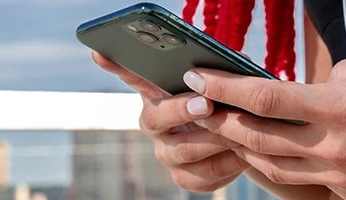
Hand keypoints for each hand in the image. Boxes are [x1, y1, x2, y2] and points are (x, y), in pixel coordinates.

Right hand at [91, 51, 249, 191]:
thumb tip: (238, 61)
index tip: (100, 51)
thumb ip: (225, 68)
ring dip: (211, 139)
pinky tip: (242, 153)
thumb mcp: (226, 80)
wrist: (245, 140)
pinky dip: (226, 164)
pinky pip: (202, 175)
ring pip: (181, 151)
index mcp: (159, 93)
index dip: (116, 65)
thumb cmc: (228, 101)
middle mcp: (155, 123)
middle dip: (181, 110)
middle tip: (205, 103)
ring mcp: (167, 153)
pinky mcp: (186, 178)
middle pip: (154, 118)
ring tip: (236, 131)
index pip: (133, 75)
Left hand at [186, 47, 345, 198]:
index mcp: (340, 106)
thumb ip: (345, 70)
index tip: (199, 76)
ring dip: (245, 147)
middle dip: (223, 120)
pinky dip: (285, 165)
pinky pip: (306, 180)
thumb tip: (319, 84)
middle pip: (256, 137)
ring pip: (273, 166)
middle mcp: (333, 146)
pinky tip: (281, 152)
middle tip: (205, 106)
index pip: (264, 97)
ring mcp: (340, 176)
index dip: (224, 86)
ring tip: (232, 129)